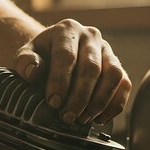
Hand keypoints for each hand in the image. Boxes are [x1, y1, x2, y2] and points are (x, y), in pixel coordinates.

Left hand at [13, 19, 131, 124]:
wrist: (53, 54)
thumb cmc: (39, 56)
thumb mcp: (25, 56)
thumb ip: (25, 62)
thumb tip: (33, 72)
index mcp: (66, 30)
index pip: (66, 56)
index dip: (60, 81)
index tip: (53, 103)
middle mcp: (91, 36)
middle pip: (91, 68)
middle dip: (79, 97)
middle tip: (67, 117)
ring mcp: (107, 50)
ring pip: (113, 75)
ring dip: (99, 102)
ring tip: (82, 119)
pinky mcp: (118, 66)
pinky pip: (124, 84)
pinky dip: (115, 104)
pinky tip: (99, 119)